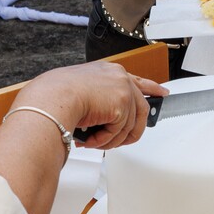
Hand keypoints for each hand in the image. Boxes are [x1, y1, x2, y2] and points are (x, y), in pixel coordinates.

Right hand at [18, 62, 167, 150]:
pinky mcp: (123, 104)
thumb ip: (97, 100)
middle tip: (120, 142)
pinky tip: (91, 139)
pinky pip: (120, 131)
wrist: (51, 99)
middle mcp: (119, 76)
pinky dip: (104, 140)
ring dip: (110, 139)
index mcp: (108, 70)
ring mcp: (123, 89)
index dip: (152, 88)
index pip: (137, 80)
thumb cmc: (53, 96)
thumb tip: (102, 119)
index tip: (162, 93)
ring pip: (128, 125)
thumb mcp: (78, 91)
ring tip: (93, 141)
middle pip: (140, 108)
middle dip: (131, 131)